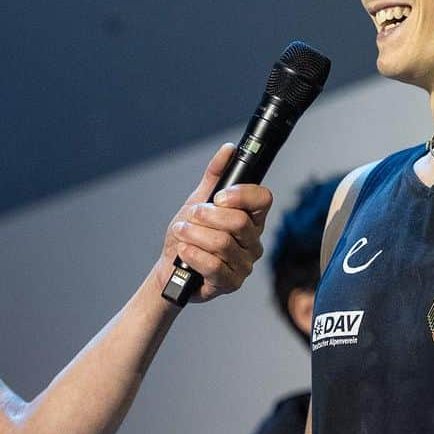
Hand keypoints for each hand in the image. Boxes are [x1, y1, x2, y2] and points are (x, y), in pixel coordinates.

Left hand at [157, 143, 271, 303]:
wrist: (170, 267)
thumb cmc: (188, 235)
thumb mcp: (198, 201)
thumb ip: (214, 176)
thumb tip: (228, 149)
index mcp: (251, 218)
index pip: (263, 199)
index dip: (241, 194)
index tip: (219, 197)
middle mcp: (252, 241)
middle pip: (239, 221)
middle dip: (207, 216)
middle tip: (191, 215)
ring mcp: (244, 264)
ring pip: (223, 243)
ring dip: (194, 235)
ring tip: (181, 232)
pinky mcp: (230, 283)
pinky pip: (214, 266)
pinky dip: (193, 255)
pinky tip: (184, 251)